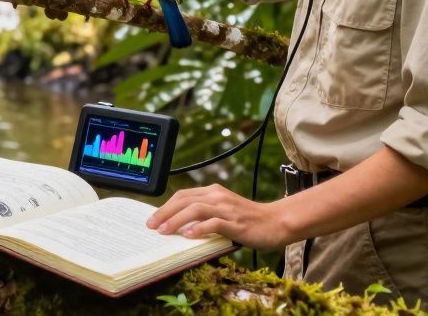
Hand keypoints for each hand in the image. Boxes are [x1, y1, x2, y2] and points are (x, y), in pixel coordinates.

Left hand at [145, 183, 292, 251]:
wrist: (276, 222)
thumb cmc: (249, 220)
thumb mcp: (224, 212)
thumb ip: (205, 215)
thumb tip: (180, 227)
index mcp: (213, 192)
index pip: (183, 195)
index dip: (165, 206)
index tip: (153, 219)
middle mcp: (218, 197)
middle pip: (184, 200)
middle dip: (165, 213)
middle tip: (151, 226)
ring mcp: (227, 209)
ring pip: (195, 210)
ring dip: (176, 220)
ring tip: (164, 231)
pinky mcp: (236, 223)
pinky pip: (214, 223)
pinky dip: (199, 228)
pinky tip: (188, 235)